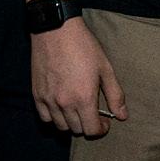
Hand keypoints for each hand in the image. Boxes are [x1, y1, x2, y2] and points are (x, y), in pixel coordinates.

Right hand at [28, 18, 127, 136]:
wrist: (56, 30)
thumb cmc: (83, 46)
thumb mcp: (105, 68)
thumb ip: (115, 95)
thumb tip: (122, 116)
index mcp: (84, 98)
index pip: (92, 130)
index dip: (101, 130)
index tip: (105, 123)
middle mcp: (65, 103)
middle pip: (77, 129)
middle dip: (88, 125)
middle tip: (92, 113)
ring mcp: (49, 100)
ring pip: (61, 126)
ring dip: (71, 122)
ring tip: (77, 110)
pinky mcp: (37, 95)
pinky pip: (45, 118)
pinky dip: (54, 117)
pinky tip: (61, 107)